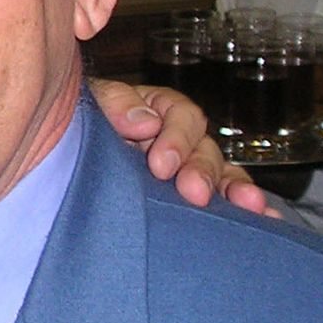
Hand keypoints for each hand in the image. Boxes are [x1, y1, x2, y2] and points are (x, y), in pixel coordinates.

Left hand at [87, 77, 278, 217]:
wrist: (59, 166)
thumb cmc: (74, 128)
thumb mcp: (90, 105)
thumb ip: (113, 104)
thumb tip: (146, 122)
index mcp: (154, 108)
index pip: (180, 114)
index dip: (176, 137)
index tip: (161, 165)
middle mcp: (176, 136)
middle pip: (203, 147)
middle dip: (201, 170)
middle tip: (193, 193)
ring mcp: (186, 167)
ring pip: (221, 174)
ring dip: (235, 188)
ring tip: (250, 205)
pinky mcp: (189, 196)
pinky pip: (225, 198)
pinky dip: (245, 206)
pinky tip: (264, 218)